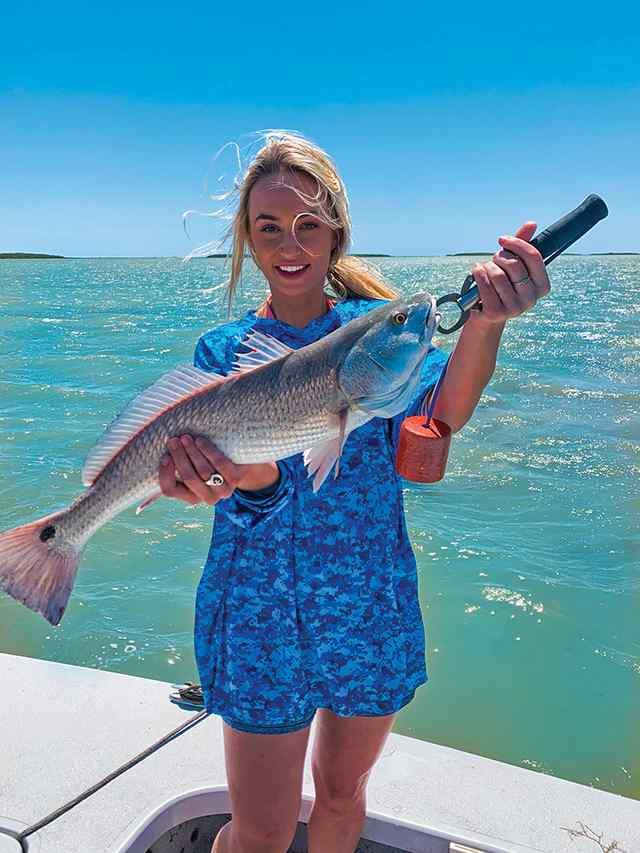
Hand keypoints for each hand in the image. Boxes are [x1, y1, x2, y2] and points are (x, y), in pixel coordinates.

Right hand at [159, 435, 278, 505]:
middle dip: (179, 456)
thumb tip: (150, 477)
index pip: (170, 490)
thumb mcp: (191, 466)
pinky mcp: (236, 479)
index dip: (165, 474)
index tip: (164, 456)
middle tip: (173, 440)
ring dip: (192, 452)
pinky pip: (219, 464)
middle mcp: (207, 498)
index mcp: (191, 497)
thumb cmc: (208, 462)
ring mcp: (223, 490)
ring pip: (203, 471)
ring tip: (186, 437)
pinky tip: (201, 440)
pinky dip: (208, 451)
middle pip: (188, 477)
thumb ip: (174, 468)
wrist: (241, 463)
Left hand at [468, 222, 550, 326]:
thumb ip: (521, 245)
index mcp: (542, 286)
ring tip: (485, 269)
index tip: (502, 239)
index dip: (516, 244)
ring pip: (498, 275)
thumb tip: (531, 224)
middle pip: (515, 265)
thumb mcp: (512, 264)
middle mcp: (531, 300)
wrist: (484, 310)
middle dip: (500, 257)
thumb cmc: (501, 283)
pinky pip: (485, 286)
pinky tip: (476, 273)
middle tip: (493, 259)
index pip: (534, 257)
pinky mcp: (496, 313)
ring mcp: (514, 309)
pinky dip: (478, 275)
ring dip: (487, 267)